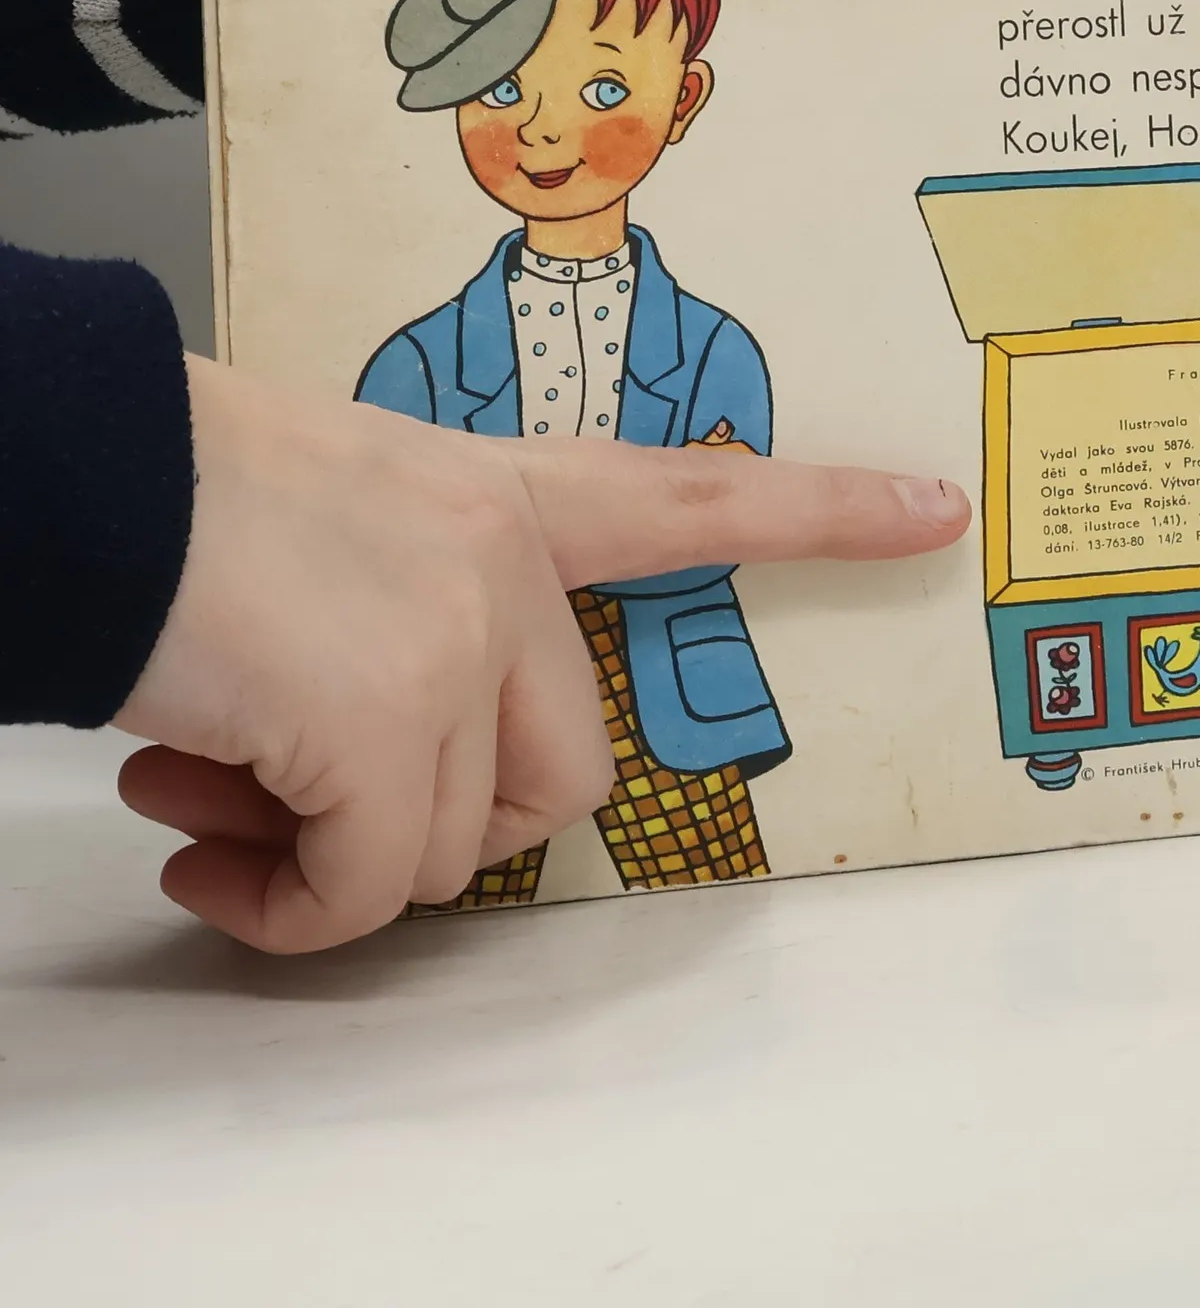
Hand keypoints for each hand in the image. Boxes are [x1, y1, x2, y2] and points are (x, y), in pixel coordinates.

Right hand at [115, 356, 969, 953]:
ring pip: (456, 842)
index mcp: (506, 498)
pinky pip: (372, 890)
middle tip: (318, 804)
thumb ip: (422, 630)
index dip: (822, 510)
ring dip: (336, 861)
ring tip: (223, 806)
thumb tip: (386, 796)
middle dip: (450, 820)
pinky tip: (212, 859)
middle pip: (568, 769)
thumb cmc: (180, 497)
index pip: (697, 496)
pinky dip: (294, 909)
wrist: (75, 472)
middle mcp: (506, 562)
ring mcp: (458, 638)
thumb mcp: (346, 534)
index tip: (933, 511)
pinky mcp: (391, 717)